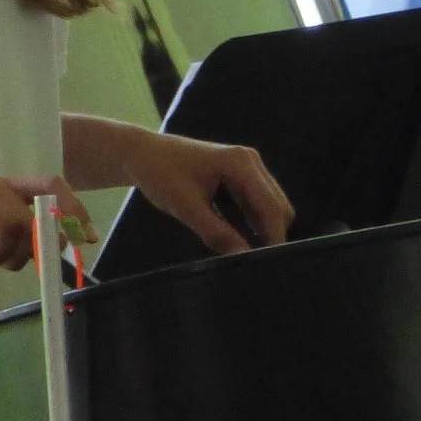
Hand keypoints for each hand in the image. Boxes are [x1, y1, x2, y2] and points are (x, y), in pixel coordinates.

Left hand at [127, 133, 293, 254]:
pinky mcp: (239, 176)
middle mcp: (251, 162)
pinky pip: (253, 204)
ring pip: (267, 206)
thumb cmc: (161, 175)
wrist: (143, 154)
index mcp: (241, 164)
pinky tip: (234, 239)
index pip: (271, 206)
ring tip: (244, 255)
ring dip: (258, 229)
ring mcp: (246, 168)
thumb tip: (243, 258)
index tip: (269, 265)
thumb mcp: (186, 207)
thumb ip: (216, 233)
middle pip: (277, 206)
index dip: (274, 236)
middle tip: (253, 264)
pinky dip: (248, 222)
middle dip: (269, 234)